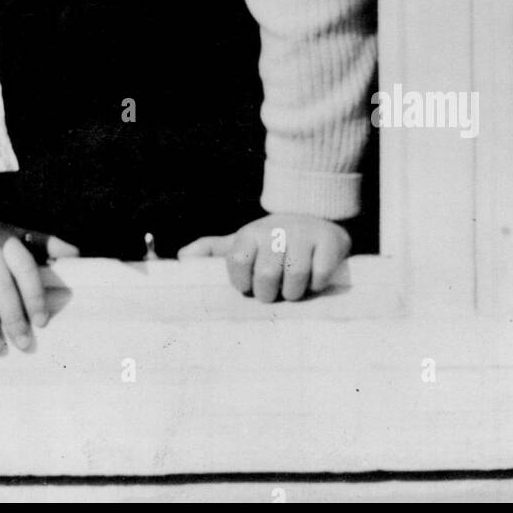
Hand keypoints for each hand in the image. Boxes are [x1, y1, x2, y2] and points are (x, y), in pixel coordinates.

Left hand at [178, 213, 350, 301]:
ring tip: (292, 291)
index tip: (248, 287)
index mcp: (250, 234)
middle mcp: (276, 230)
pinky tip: (314, 282)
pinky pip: (321, 274)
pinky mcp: (330, 241)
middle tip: (272, 293)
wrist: (314, 218)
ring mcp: (304, 233)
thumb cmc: (271, 242)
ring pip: (296, 276)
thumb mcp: (242, 243)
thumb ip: (211, 251)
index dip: (242, 282)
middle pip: (267, 274)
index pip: (238, 261)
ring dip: (293, 293)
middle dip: (268, 293)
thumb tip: (182, 259)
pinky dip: (317, 285)